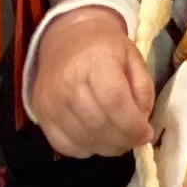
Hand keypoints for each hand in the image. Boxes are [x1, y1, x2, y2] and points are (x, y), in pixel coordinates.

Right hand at [27, 8, 156, 157]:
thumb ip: (143, 91)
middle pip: (98, 125)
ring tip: (119, 141)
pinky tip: (97, 139)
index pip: (114, 101)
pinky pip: (63, 145)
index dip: (132, 125)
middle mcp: (68, 82)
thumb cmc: (107, 48)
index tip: (146, 134)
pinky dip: (84, 149)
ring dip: (106, 147)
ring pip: (82, 139)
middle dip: (122, 140)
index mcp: (96, 61)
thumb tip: (141, 124)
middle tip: (134, 140)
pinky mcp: (40, 114)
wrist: (68, 38)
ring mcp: (50, 101)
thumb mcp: (134, 58)